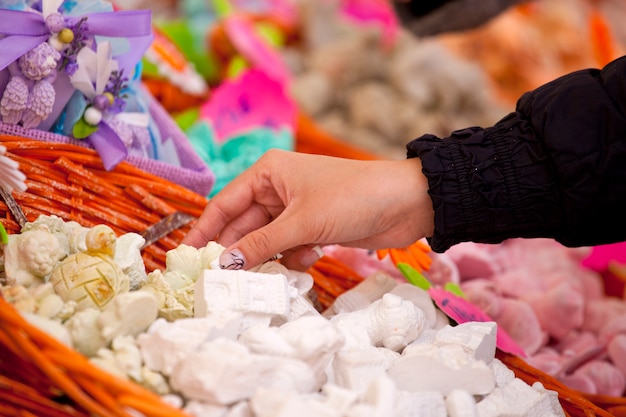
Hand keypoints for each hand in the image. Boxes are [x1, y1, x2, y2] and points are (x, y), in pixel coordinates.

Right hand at [182, 149, 433, 269]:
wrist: (406, 202)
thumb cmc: (351, 197)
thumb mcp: (302, 221)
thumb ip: (261, 243)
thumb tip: (225, 263)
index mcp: (269, 173)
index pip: (225, 203)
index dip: (206, 230)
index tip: (188, 257)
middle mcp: (278, 188)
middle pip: (244, 225)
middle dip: (238, 251)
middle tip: (222, 281)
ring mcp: (297, 209)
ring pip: (268, 240)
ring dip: (268, 258)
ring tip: (265, 277)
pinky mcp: (315, 227)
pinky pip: (290, 247)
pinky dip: (294, 258)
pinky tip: (307, 260)